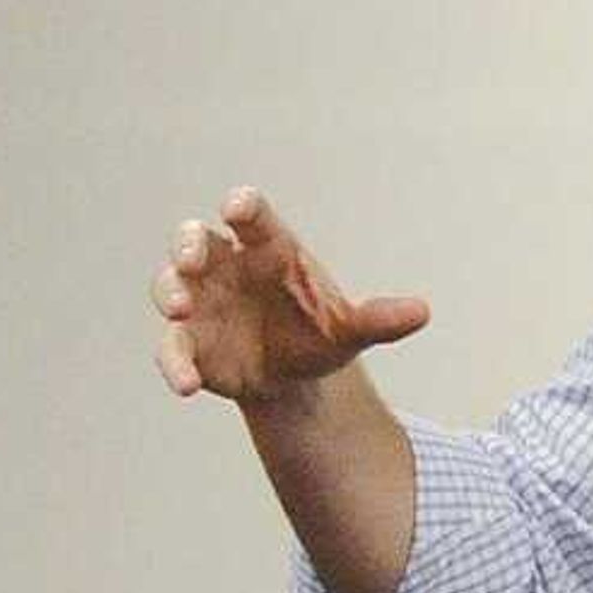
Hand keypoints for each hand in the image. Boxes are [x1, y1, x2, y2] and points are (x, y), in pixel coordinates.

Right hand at [149, 188, 428, 406]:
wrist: (294, 379)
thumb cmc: (317, 333)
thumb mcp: (350, 329)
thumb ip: (379, 319)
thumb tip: (422, 313)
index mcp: (268, 248)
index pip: (250, 215)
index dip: (242, 207)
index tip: (237, 208)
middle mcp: (225, 267)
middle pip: (193, 239)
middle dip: (187, 245)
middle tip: (192, 259)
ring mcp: (201, 304)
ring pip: (170, 284)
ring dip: (169, 292)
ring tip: (182, 309)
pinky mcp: (189, 344)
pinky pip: (171, 347)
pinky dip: (173, 363)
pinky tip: (188, 386)